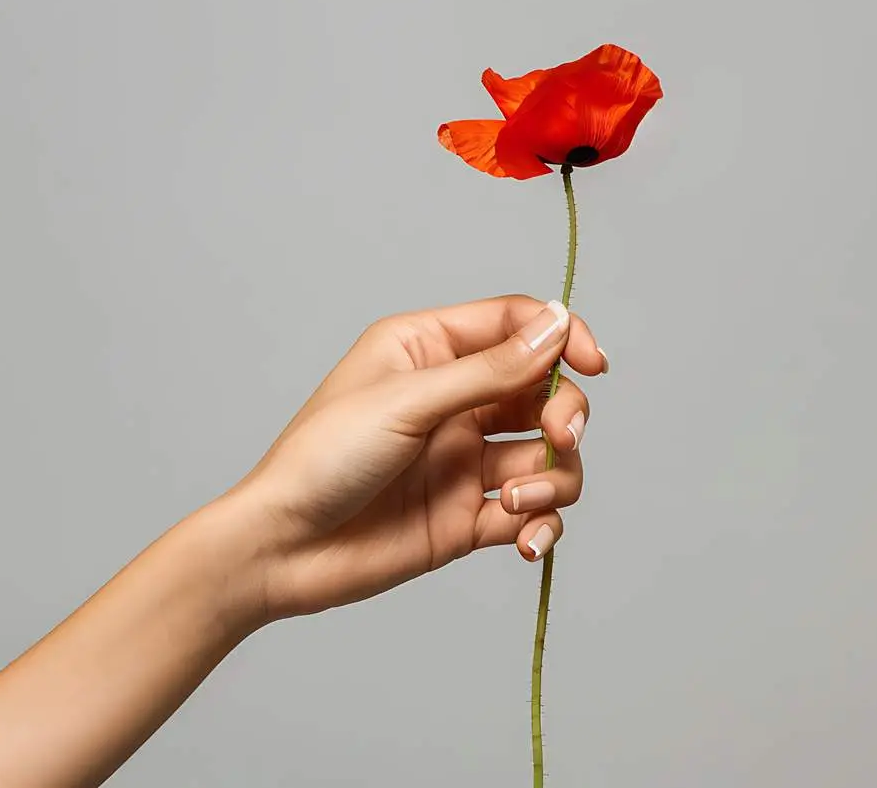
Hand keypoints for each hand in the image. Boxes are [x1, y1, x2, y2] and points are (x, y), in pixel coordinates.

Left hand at [224, 294, 608, 620]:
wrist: (283, 551)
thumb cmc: (320, 460)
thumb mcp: (407, 402)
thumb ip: (489, 371)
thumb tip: (557, 327)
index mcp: (430, 351)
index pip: (518, 325)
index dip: (563, 338)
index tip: (593, 364)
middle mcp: (455, 401)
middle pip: (546, 393)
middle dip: (565, 415)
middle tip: (557, 438)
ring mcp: (465, 461)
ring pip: (549, 458)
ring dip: (552, 479)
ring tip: (513, 504)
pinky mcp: (469, 518)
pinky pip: (533, 515)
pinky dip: (542, 526)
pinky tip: (524, 542)